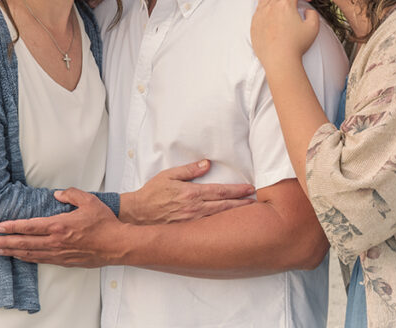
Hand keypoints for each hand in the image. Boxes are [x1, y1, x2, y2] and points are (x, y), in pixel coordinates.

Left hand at [0, 188, 124, 266]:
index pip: (29, 227)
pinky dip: (27, 259)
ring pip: (30, 255)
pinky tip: (21, 257)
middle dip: (4, 243)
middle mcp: (55, 242)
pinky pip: (41, 261)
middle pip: (24, 244)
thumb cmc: (104, 223)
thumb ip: (71, 194)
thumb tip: (57, 194)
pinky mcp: (65, 262)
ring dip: (12, 253)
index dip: (12, 227)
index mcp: (59, 226)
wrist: (117, 245)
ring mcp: (59, 254)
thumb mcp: (89, 201)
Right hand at [119, 159, 253, 224]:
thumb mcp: (169, 175)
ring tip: (250, 213)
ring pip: (220, 218)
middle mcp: (195, 209)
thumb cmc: (152, 194)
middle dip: (243, 203)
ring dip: (236, 215)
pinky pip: (210, 228)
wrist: (138, 215)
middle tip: (257, 201)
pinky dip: (223, 225)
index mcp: (192, 193)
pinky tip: (231, 225)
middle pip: (225, 205)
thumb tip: (207, 164)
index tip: (250, 188)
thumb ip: (189, 169)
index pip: (221, 191)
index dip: (238, 190)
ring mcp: (193, 222)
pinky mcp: (190, 231)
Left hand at [251, 0, 319, 71]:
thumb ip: (313, 14)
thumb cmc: (297, 45)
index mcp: (286, 5)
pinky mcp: (255, 23)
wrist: (279, 59)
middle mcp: (271, 6)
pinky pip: (258, 7)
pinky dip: (262, 0)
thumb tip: (307, 10)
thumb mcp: (313, 27)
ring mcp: (261, 14)